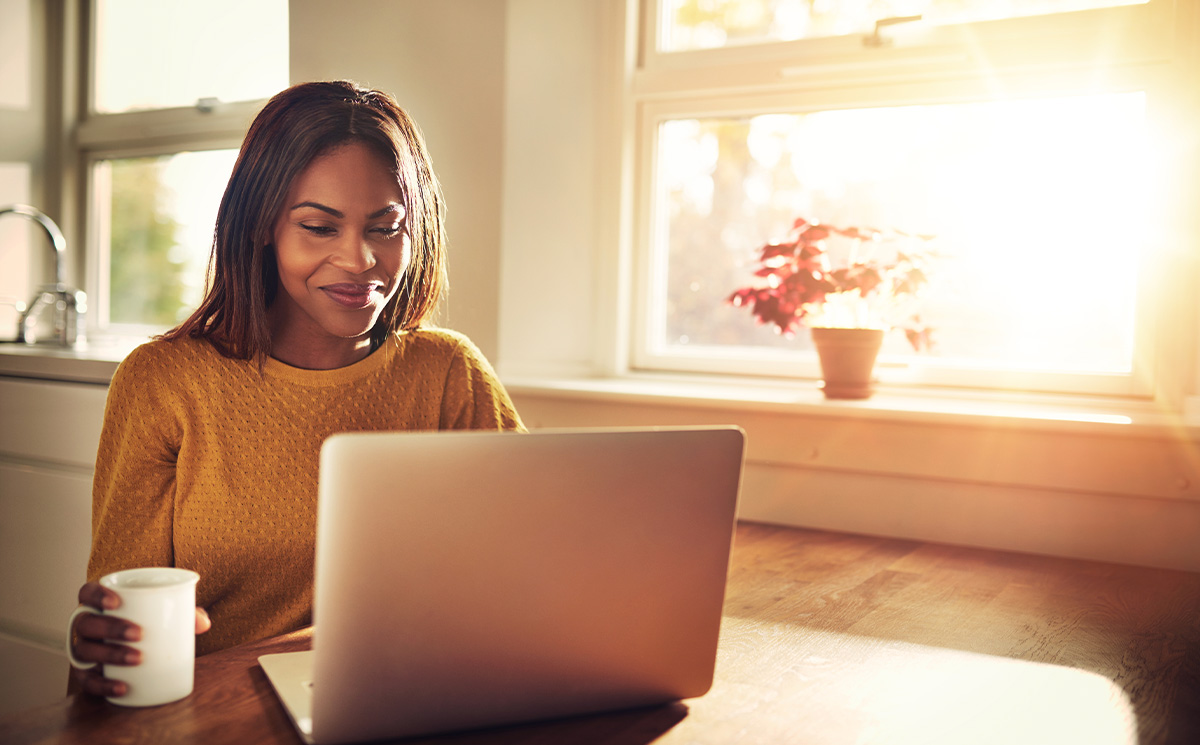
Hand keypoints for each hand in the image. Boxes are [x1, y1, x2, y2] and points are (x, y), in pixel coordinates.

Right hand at [68, 581, 211, 697]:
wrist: (138, 648)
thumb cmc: (149, 622)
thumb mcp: (165, 613)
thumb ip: (185, 612)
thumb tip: (203, 623)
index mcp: (100, 603)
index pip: (87, 592)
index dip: (96, 595)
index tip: (117, 602)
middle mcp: (85, 625)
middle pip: (86, 622)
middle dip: (110, 628)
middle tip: (139, 634)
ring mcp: (83, 649)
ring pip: (85, 651)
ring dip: (110, 654)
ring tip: (137, 658)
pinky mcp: (86, 673)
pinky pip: (87, 681)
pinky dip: (103, 684)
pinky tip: (122, 687)